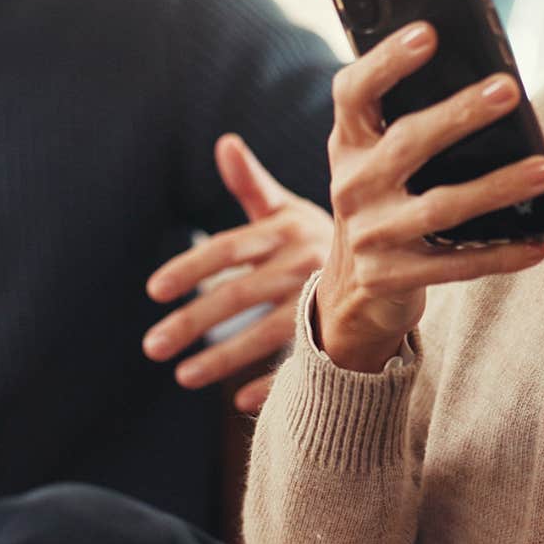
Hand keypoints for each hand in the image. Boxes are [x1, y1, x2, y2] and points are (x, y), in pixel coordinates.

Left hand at [143, 133, 333, 410]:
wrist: (391, 263)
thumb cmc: (319, 237)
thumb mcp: (288, 210)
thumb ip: (252, 184)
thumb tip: (225, 143)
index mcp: (286, 230)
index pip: (230, 248)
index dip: (192, 266)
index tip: (154, 290)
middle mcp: (304, 262)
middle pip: (241, 294)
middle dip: (194, 321)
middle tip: (152, 346)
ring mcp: (324, 298)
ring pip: (269, 331)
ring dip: (225, 357)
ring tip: (184, 377)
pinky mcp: (341, 330)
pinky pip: (304, 359)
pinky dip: (274, 380)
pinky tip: (239, 400)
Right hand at [316, 21, 543, 372]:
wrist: (352, 293)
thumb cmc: (382, 203)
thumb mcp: (374, 160)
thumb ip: (403, 122)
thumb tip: (484, 83)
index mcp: (348, 144)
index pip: (354, 92)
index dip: (387, 61)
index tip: (428, 33)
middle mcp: (352, 186)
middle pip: (407, 143)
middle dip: (459, 114)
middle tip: (508, 89)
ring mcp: (371, 235)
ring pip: (440, 207)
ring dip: (497, 187)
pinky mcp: (393, 277)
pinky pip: (456, 265)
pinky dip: (500, 254)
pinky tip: (538, 243)